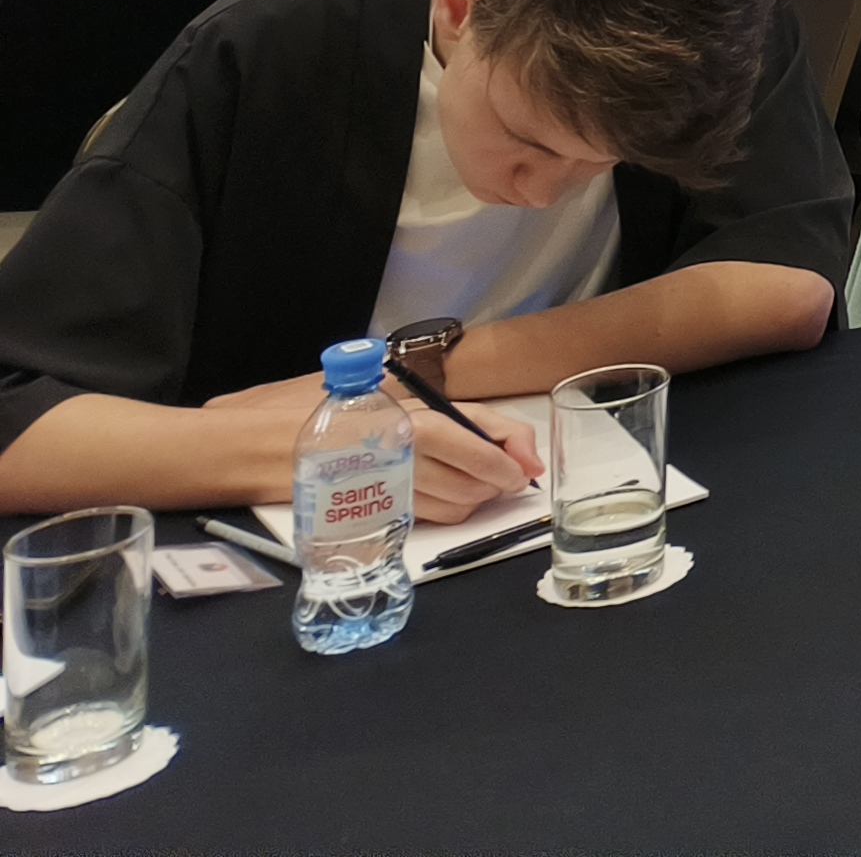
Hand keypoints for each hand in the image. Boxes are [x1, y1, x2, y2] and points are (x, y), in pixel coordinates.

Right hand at [206, 376, 542, 519]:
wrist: (269, 447)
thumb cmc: (337, 417)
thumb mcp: (398, 403)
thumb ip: (456, 423)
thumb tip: (515, 453)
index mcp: (416, 416)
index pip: (481, 436)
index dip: (513, 454)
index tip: (529, 468)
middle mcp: (407, 451)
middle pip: (476, 479)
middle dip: (495, 483)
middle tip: (499, 478)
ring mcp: (388, 485)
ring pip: (455, 506)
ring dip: (471, 501)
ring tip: (465, 487)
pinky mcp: (372, 513)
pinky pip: (423, 520)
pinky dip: (439, 513)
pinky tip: (431, 498)